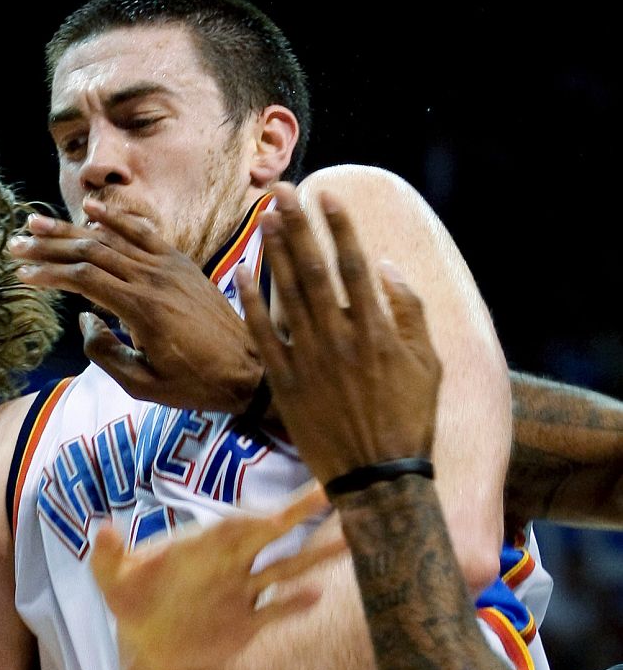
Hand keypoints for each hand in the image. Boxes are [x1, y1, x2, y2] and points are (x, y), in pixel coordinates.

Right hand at [10, 195, 262, 412]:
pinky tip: (92, 210)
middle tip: (15, 244)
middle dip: (50, 247)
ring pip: (112, 238)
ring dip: (72, 229)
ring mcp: (169, 266)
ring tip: (38, 224)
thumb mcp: (142, 384)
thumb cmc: (194, 385)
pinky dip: (116, 219)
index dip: (49, 275)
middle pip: (92, 251)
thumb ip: (105, 353)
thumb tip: (83, 321)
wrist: (250, 369)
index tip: (21, 276)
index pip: (84, 279)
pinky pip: (144, 233)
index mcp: (141, 308)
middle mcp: (153, 278)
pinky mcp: (181, 264)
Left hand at [90, 483, 344, 669]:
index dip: (270, 509)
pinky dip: (294, 605)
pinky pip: (275, 611)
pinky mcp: (246, 624)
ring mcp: (244, 593)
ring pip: (289, 569)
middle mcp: (232, 563)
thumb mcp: (112, 579)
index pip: (244, 522)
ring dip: (319, 555)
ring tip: (357, 540)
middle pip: (276, 535)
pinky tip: (318, 595)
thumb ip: (108, 555)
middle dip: (305, 514)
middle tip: (342, 489)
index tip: (295, 495)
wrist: (142, 645)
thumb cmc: (130, 601)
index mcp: (206, 545)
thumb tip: (101, 529)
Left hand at [236, 183, 441, 483]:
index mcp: (377, 328)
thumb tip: (386, 268)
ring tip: (265, 219)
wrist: (376, 476)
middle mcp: (339, 337)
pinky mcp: (285, 383)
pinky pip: (263, 336)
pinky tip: (241, 273)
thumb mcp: (428, 364)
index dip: (339, 227)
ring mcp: (309, 360)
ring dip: (274, 252)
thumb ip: (410, 312)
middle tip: (283, 193)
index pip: (354, 264)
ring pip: (286, 295)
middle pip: (313, 269)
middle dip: (298, 226)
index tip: (327, 197)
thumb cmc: (408, 420)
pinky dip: (252, 303)